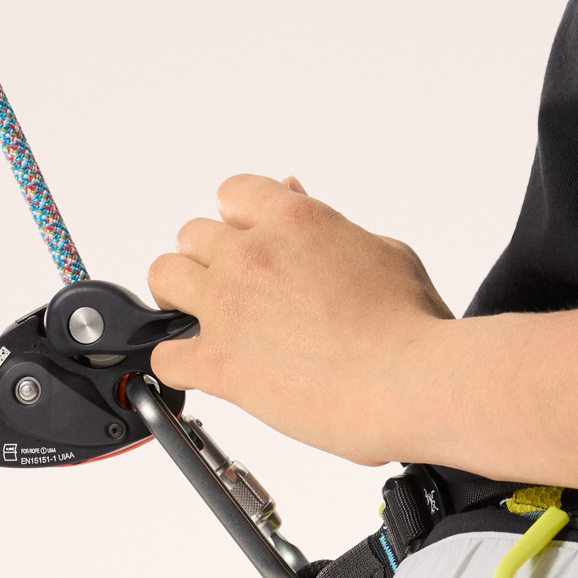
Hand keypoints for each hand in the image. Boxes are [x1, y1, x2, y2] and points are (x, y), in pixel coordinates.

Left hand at [148, 175, 452, 464]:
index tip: (248, 243)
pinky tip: (199, 371)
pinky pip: (165, 356)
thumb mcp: (386, 252)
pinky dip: (177, 364)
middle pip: (193, 236)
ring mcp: (229, 306)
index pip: (234, 195)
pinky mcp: (219, 363)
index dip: (239, 222)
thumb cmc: (413, 327)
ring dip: (179, 298)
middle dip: (209, 262)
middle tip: (231, 291)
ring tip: (199, 321)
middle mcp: (252, 254)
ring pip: (165, 279)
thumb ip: (336, 231)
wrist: (412, 382)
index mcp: (293, 219)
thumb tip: (313, 215)